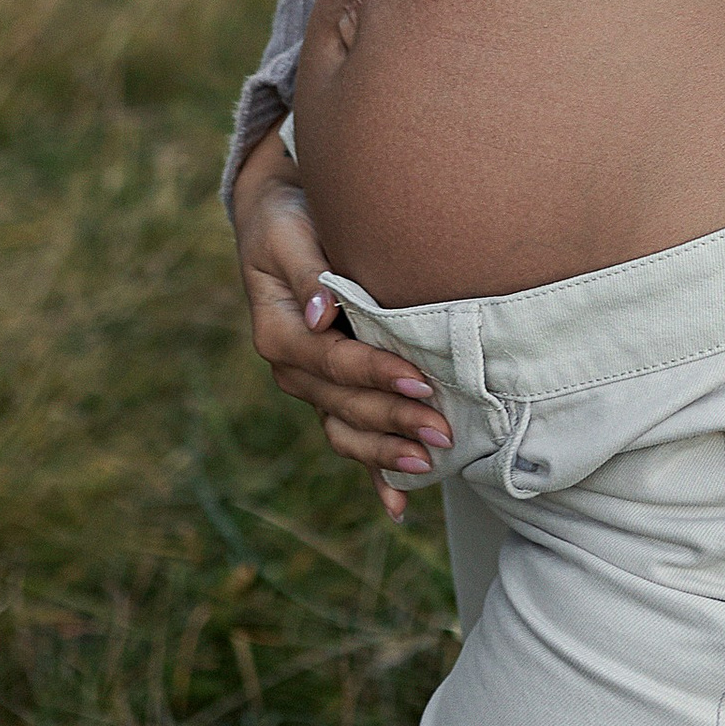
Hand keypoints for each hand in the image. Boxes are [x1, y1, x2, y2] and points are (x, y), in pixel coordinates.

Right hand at [232, 131, 450, 524]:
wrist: (282, 218)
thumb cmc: (289, 219)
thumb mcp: (290, 234)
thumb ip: (307, 272)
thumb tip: (322, 312)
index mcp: (280, 334)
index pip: (334, 363)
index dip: (377, 375)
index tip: (420, 382)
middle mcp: (295, 370)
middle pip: (346, 406)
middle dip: (395, 422)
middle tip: (444, 430)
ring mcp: (314, 386)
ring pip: (349, 430)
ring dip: (387, 452)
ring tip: (432, 462)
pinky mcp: (333, 390)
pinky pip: (351, 437)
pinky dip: (372, 475)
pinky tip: (399, 507)